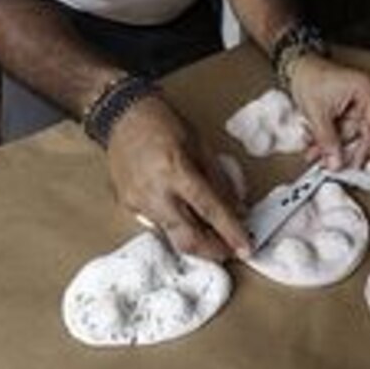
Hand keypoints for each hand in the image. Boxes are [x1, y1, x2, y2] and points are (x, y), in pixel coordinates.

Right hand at [106, 93, 250, 262]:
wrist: (124, 117)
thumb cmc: (164, 123)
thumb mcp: (200, 145)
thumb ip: (218, 180)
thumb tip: (237, 208)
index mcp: (176, 170)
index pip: (209, 210)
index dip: (230, 231)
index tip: (245, 248)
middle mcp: (155, 192)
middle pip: (187, 237)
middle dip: (212, 251)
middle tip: (230, 251)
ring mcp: (138, 202)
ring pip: (172, 235)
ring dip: (195, 239)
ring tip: (212, 235)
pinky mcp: (128, 206)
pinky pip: (158, 223)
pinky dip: (176, 224)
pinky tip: (185, 216)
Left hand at [287, 54, 369, 174]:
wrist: (294, 65)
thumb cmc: (309, 77)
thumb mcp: (318, 112)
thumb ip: (327, 140)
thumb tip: (336, 162)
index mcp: (366, 92)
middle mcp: (364, 98)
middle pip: (362, 134)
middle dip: (346, 151)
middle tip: (338, 167)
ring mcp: (355, 105)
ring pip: (348, 135)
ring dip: (332, 147)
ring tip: (316, 155)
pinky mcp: (344, 110)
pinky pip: (340, 131)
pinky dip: (328, 140)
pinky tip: (314, 146)